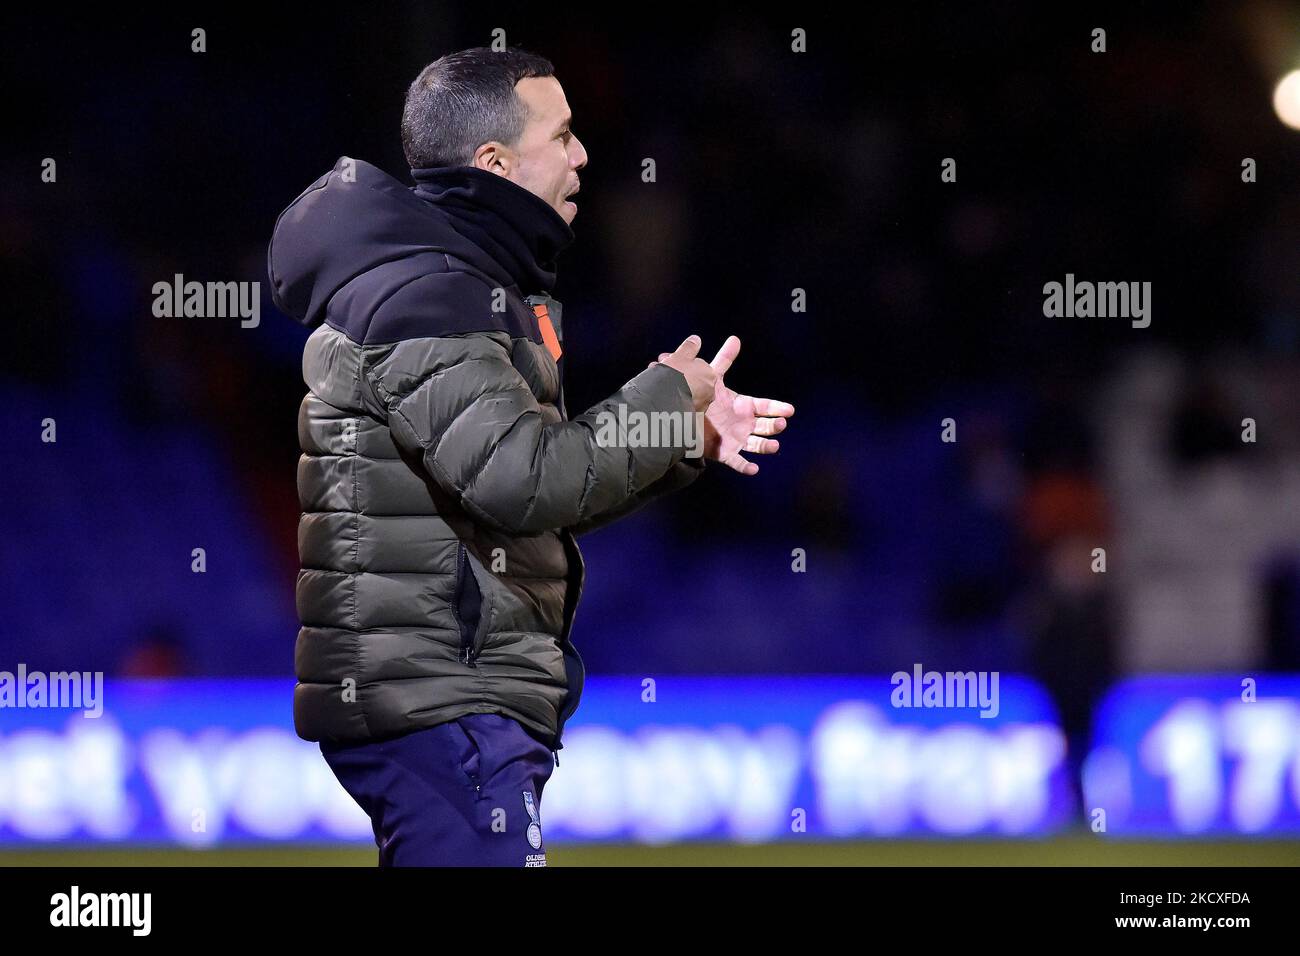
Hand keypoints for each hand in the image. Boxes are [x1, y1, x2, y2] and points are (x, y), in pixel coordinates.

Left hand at [652, 335, 793, 474]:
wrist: (676, 414)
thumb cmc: (696, 394)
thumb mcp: (711, 376)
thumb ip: (724, 359)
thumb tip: (735, 339)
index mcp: (742, 405)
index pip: (764, 406)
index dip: (777, 408)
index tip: (790, 410)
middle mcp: (741, 423)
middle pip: (764, 426)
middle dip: (775, 425)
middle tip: (781, 424)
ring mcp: (734, 438)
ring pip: (756, 444)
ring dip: (766, 445)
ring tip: (774, 446)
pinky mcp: (723, 452)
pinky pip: (736, 461)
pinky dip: (745, 466)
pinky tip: (753, 469)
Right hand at [654, 334, 716, 411]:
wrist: (663, 405)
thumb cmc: (674, 377)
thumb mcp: (680, 356)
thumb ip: (689, 348)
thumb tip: (696, 340)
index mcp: (709, 375)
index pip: (698, 365)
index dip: (683, 361)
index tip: (671, 360)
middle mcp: (708, 392)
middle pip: (693, 379)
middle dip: (677, 373)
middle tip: (660, 368)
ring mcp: (700, 406)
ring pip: (685, 391)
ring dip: (672, 385)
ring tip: (654, 380)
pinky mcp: (690, 418)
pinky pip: (680, 403)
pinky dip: (671, 398)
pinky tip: (657, 395)